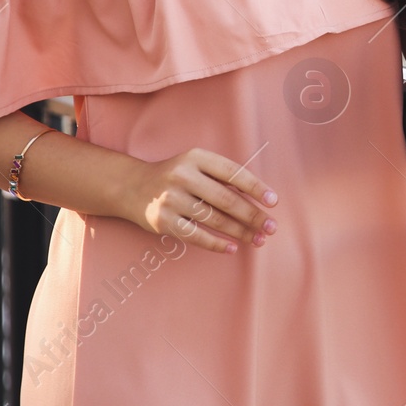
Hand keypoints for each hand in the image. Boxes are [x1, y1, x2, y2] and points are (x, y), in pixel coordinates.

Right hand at [122, 147, 279, 253]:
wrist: (132, 187)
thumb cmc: (176, 176)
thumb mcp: (196, 165)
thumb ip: (222, 178)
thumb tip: (258, 201)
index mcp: (196, 157)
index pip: (233, 173)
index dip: (255, 188)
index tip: (274, 202)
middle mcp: (183, 176)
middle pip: (226, 200)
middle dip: (253, 215)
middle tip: (272, 227)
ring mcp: (171, 199)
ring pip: (214, 219)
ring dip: (240, 232)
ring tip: (258, 239)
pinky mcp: (163, 221)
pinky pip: (196, 236)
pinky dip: (217, 243)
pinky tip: (232, 247)